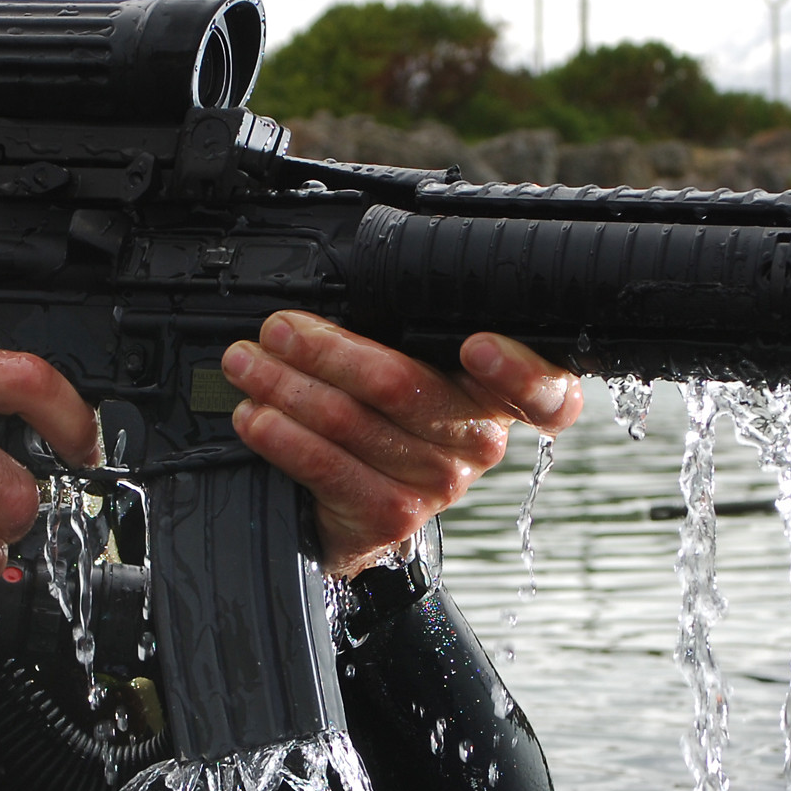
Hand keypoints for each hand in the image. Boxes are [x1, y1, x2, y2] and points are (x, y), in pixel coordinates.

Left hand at [220, 311, 583, 576]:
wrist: (365, 512)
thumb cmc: (388, 417)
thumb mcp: (412, 365)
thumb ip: (405, 329)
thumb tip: (339, 277)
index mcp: (498, 395)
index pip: (544, 389)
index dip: (517, 369)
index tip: (477, 344)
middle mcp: (480, 441)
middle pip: (402, 385)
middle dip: (326, 349)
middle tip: (278, 329)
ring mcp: (437, 483)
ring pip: (351, 421)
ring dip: (286, 385)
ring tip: (247, 363)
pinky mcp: (392, 514)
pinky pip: (327, 466)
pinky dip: (283, 436)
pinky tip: (255, 416)